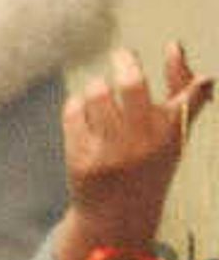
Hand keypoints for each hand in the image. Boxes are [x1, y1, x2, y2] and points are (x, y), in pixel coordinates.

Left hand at [60, 43, 209, 259]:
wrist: (117, 213)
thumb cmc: (150, 162)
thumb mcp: (175, 132)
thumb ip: (184, 94)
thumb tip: (180, 50)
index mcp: (171, 133)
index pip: (186, 93)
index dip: (178, 65)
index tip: (169, 46)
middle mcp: (143, 142)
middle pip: (132, 84)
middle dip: (125, 61)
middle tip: (121, 55)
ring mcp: (111, 152)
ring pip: (97, 94)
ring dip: (98, 85)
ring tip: (101, 91)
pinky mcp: (81, 158)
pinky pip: (74, 111)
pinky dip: (77, 105)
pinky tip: (83, 109)